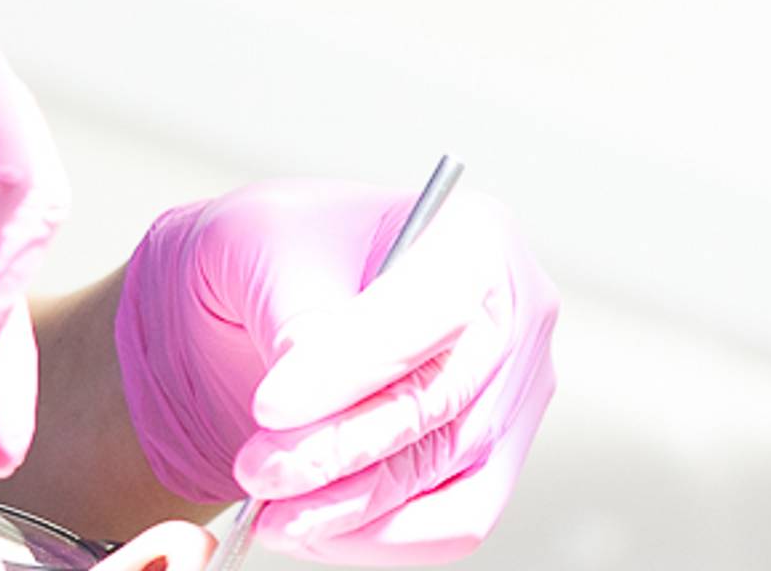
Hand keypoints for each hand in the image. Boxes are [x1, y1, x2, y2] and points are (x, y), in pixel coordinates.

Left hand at [113, 178, 556, 563]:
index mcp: (476, 234)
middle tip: (257, 469)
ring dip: (348, 505)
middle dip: (339, 446)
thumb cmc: (278, 252)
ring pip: (443, 473)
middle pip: (441, 401)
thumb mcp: (262, 242)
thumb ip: (295, 305)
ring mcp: (512, 399)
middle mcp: (514, 317)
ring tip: (268, 508)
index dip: (355, 364)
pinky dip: (377, 537)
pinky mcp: (490, 465)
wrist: (270, 299)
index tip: (272, 404)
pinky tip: (309, 527)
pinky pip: (451, 523)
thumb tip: (311, 370)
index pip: (434, 307)